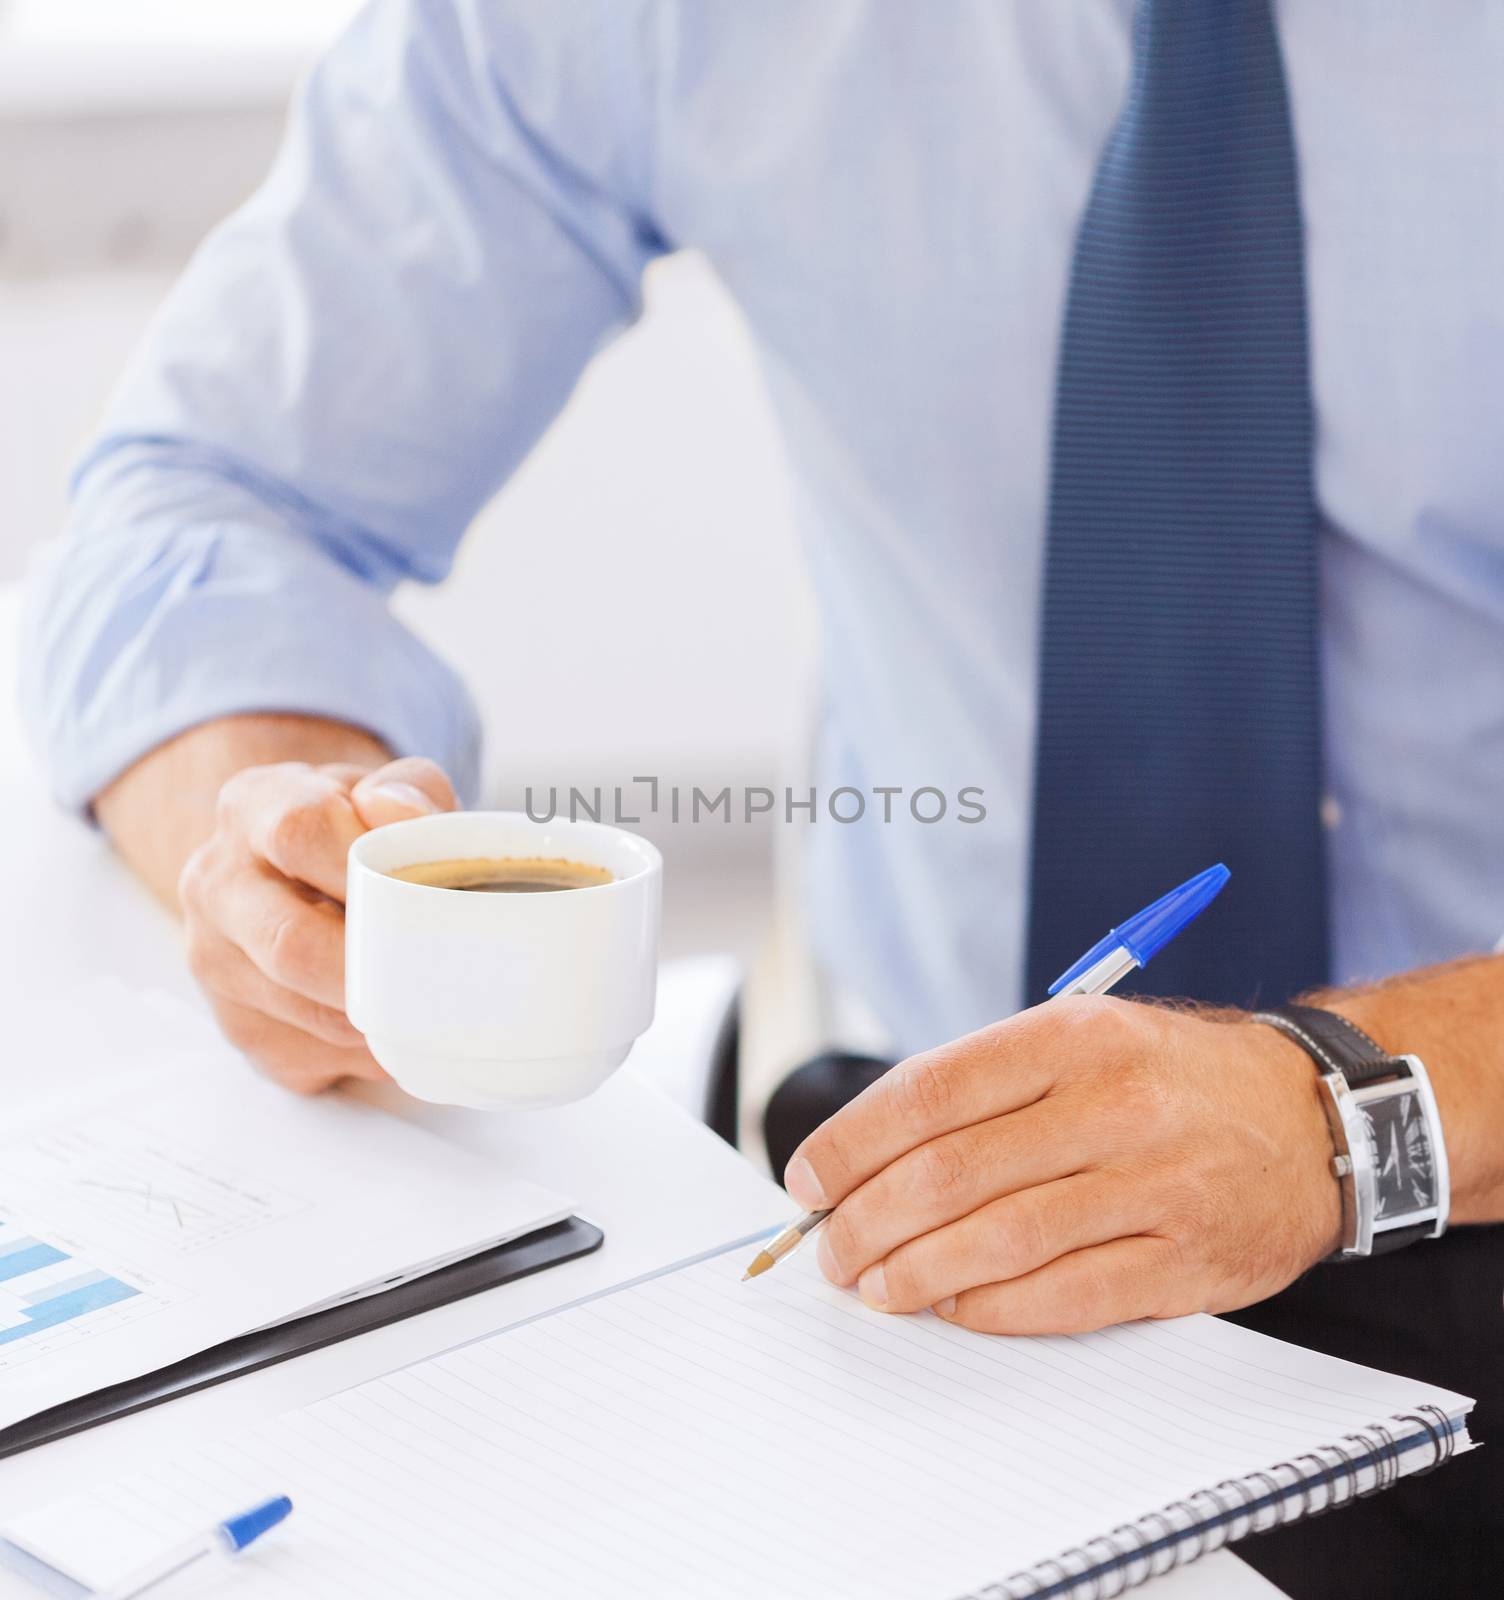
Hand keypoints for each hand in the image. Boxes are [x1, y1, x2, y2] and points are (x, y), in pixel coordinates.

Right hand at [178, 756, 457, 1092]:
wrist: (293, 869)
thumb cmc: (355, 829)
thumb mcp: (385, 788)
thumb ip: (409, 790)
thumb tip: (405, 818)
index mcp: (252, 808)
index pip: (299, 833)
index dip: (366, 865)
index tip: (418, 887)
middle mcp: (215, 886)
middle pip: (291, 944)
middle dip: (376, 967)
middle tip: (437, 970)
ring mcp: (214, 963)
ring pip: (305, 1013)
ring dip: (380, 1015)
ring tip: (431, 996)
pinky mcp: (237, 1027)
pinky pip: (312, 1055)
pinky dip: (368, 1050)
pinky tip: (395, 1021)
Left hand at [786, 995, 1342, 1333]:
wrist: (1313, 1118)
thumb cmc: (1169, 1078)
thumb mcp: (1082, 1037)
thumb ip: (985, 1086)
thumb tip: (869, 1152)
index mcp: (1072, 1036)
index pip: (930, 1092)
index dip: (853, 1142)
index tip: (809, 1178)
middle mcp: (1113, 1104)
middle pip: (952, 1172)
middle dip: (868, 1219)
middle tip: (830, 1248)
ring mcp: (1156, 1185)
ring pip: (1002, 1239)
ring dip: (916, 1272)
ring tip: (873, 1287)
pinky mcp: (1187, 1261)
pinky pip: (1067, 1296)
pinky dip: (992, 1308)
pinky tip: (951, 1306)